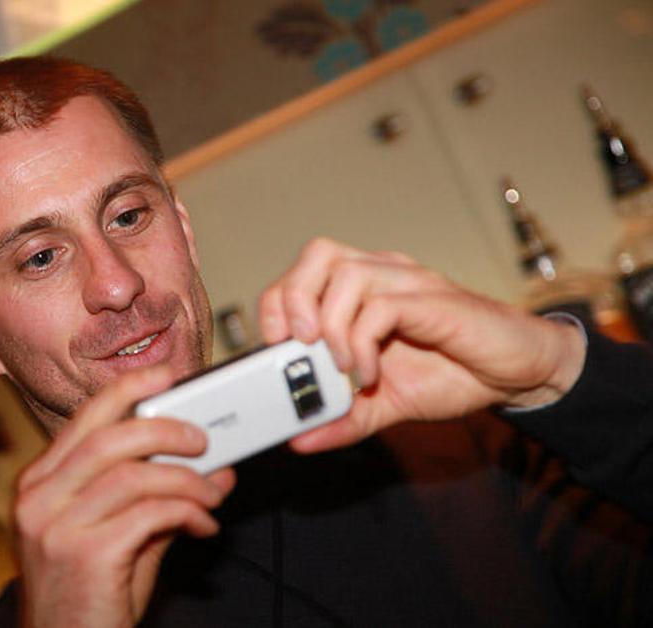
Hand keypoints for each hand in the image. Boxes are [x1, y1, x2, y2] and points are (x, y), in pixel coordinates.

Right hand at [12, 365, 236, 627]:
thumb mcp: (118, 536)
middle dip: (166, 429)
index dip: (127, 390)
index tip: (165, 375)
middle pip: (109, 438)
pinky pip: (150, 513)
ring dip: (187, 479)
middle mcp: (38, 498)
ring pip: (134, 474)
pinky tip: (204, 525)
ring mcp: (56, 526)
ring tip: (213, 493)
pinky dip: (188, 512)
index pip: (85, 419)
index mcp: (39, 483)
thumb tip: (214, 467)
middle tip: (203, 440)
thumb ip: (159, 496)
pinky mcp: (84, 555)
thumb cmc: (90, 594)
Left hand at [258, 238, 585, 452]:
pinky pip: (384, 306)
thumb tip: (299, 440)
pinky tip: (370, 374)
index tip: (275, 347)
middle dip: (293, 299)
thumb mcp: (385, 404)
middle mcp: (384, 274)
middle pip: (318, 254)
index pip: (304, 272)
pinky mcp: (435, 301)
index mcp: (364, 289)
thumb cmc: (454, 374)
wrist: (520, 373)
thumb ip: (343, 418)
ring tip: (341, 368)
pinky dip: (363, 343)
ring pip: (347, 274)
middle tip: (298, 345)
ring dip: (331, 326)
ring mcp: (410, 283)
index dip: (278, 302)